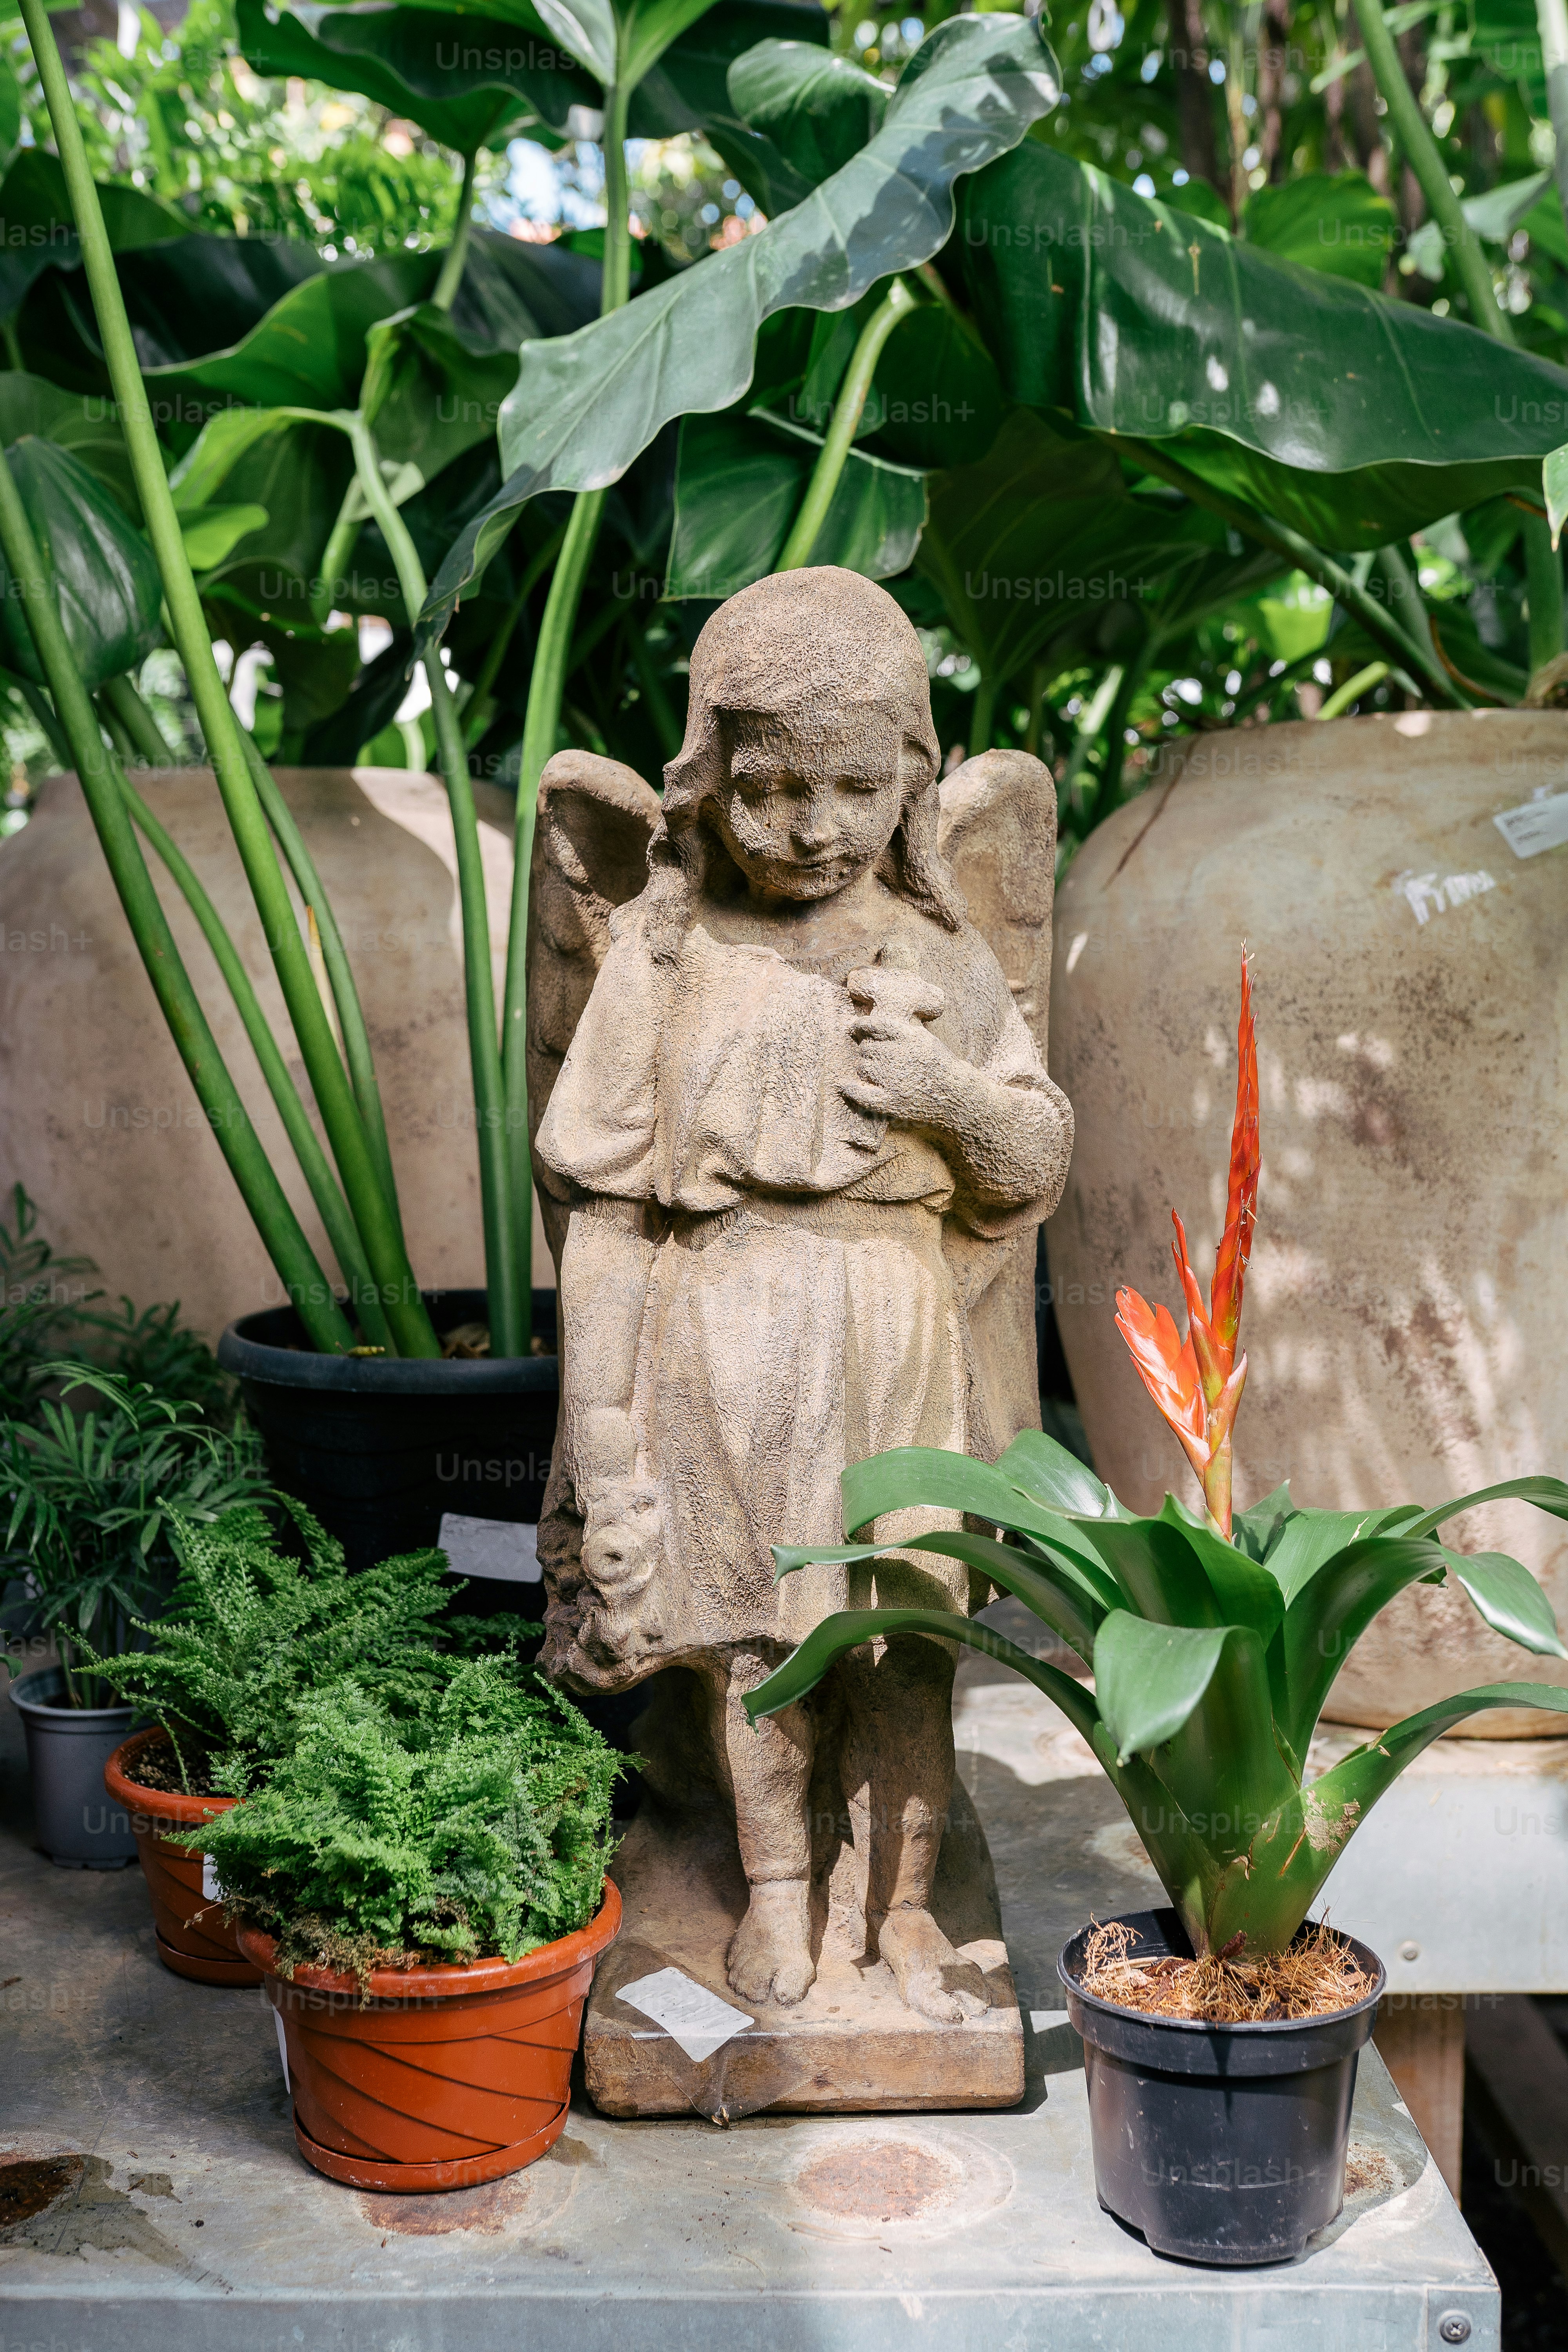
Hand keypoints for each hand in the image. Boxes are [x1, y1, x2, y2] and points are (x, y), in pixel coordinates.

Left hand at [840, 965, 957, 1125]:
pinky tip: (843, 1086)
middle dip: (869, 1051)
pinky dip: (850, 1089)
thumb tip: (869, 1024)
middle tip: (880, 1059)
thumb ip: (900, 1031)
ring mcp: (893, 1079)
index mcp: (908, 1036)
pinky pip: (861, 1093)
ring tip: (881, 1074)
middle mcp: (898, 1055)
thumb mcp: (924, 1039)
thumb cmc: (939, 1065)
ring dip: (865, 1068)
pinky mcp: (890, 1101)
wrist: (957, 1094)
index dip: (860, 1025)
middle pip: (866, 1048)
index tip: (854, 1028)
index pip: (874, 1025)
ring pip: (863, 1067)